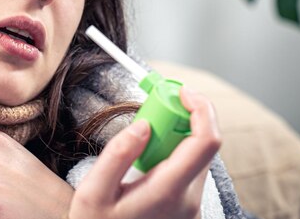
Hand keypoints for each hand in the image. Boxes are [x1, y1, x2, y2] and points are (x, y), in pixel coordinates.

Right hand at [69, 87, 220, 218]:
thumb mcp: (92, 193)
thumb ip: (117, 155)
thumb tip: (144, 124)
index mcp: (169, 191)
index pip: (207, 140)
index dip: (201, 107)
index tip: (180, 91)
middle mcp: (189, 199)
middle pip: (202, 144)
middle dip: (180, 118)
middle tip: (150, 113)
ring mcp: (191, 207)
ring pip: (194, 156)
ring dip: (174, 137)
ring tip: (141, 140)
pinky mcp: (187, 210)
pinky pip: (187, 170)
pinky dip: (172, 154)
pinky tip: (145, 162)